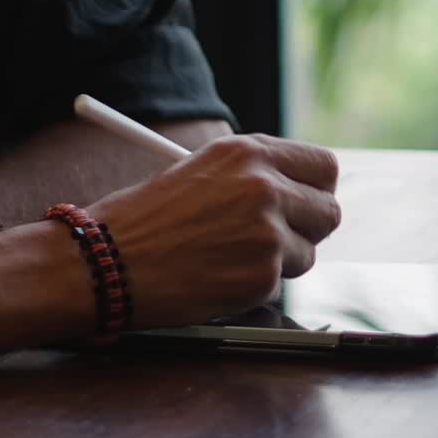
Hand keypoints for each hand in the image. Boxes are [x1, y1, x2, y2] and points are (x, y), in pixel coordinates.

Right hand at [86, 133, 339, 329]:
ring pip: (307, 253)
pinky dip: (253, 286)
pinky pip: (278, 284)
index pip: (322, 165)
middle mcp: (264, 185)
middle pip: (329, 210)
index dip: (315, 187)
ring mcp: (266, 232)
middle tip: (278, 236)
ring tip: (229, 255)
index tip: (305, 200)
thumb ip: (251, 176)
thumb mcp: (200, 171)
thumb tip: (296, 190)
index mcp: (248, 151)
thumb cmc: (143, 216)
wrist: (107, 259)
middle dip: (308, 227)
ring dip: (279, 261)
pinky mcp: (262, 277)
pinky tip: (216, 275)